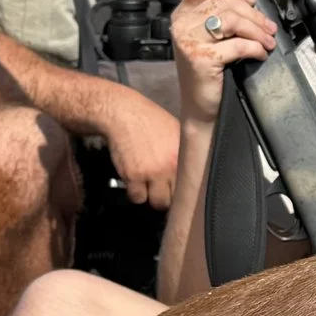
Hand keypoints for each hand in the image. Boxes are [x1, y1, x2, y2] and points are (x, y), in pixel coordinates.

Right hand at [96, 88, 181, 209]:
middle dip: (168, 195)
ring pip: (157, 202)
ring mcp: (153, 173)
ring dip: (151, 196)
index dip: (184, 190)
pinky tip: (134, 182)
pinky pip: (137, 197)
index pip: (192, 186)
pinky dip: (134, 193)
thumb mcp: (176, 131)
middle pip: (176, 198)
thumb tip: (189, 170)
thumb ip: (184, 153)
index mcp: (185, 155)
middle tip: (161, 189)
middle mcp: (172, 166)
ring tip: (147, 186)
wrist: (123, 114)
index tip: (177, 190)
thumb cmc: (149, 119)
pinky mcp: (134, 176)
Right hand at [169, 0, 277, 123]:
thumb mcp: (208, 38)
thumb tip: (250, 3)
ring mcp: (189, 41)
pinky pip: (238, 45)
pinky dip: (255, 48)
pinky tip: (260, 54)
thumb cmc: (208, 72)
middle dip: (254, 15)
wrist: (200, 107)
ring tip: (268, 42)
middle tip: (269, 28)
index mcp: (182, 15)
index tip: (252, 1)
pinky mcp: (201, 58)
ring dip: (257, 30)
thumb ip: (220, 16)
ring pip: (232, 21)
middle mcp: (182, 25)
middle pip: (224, 3)